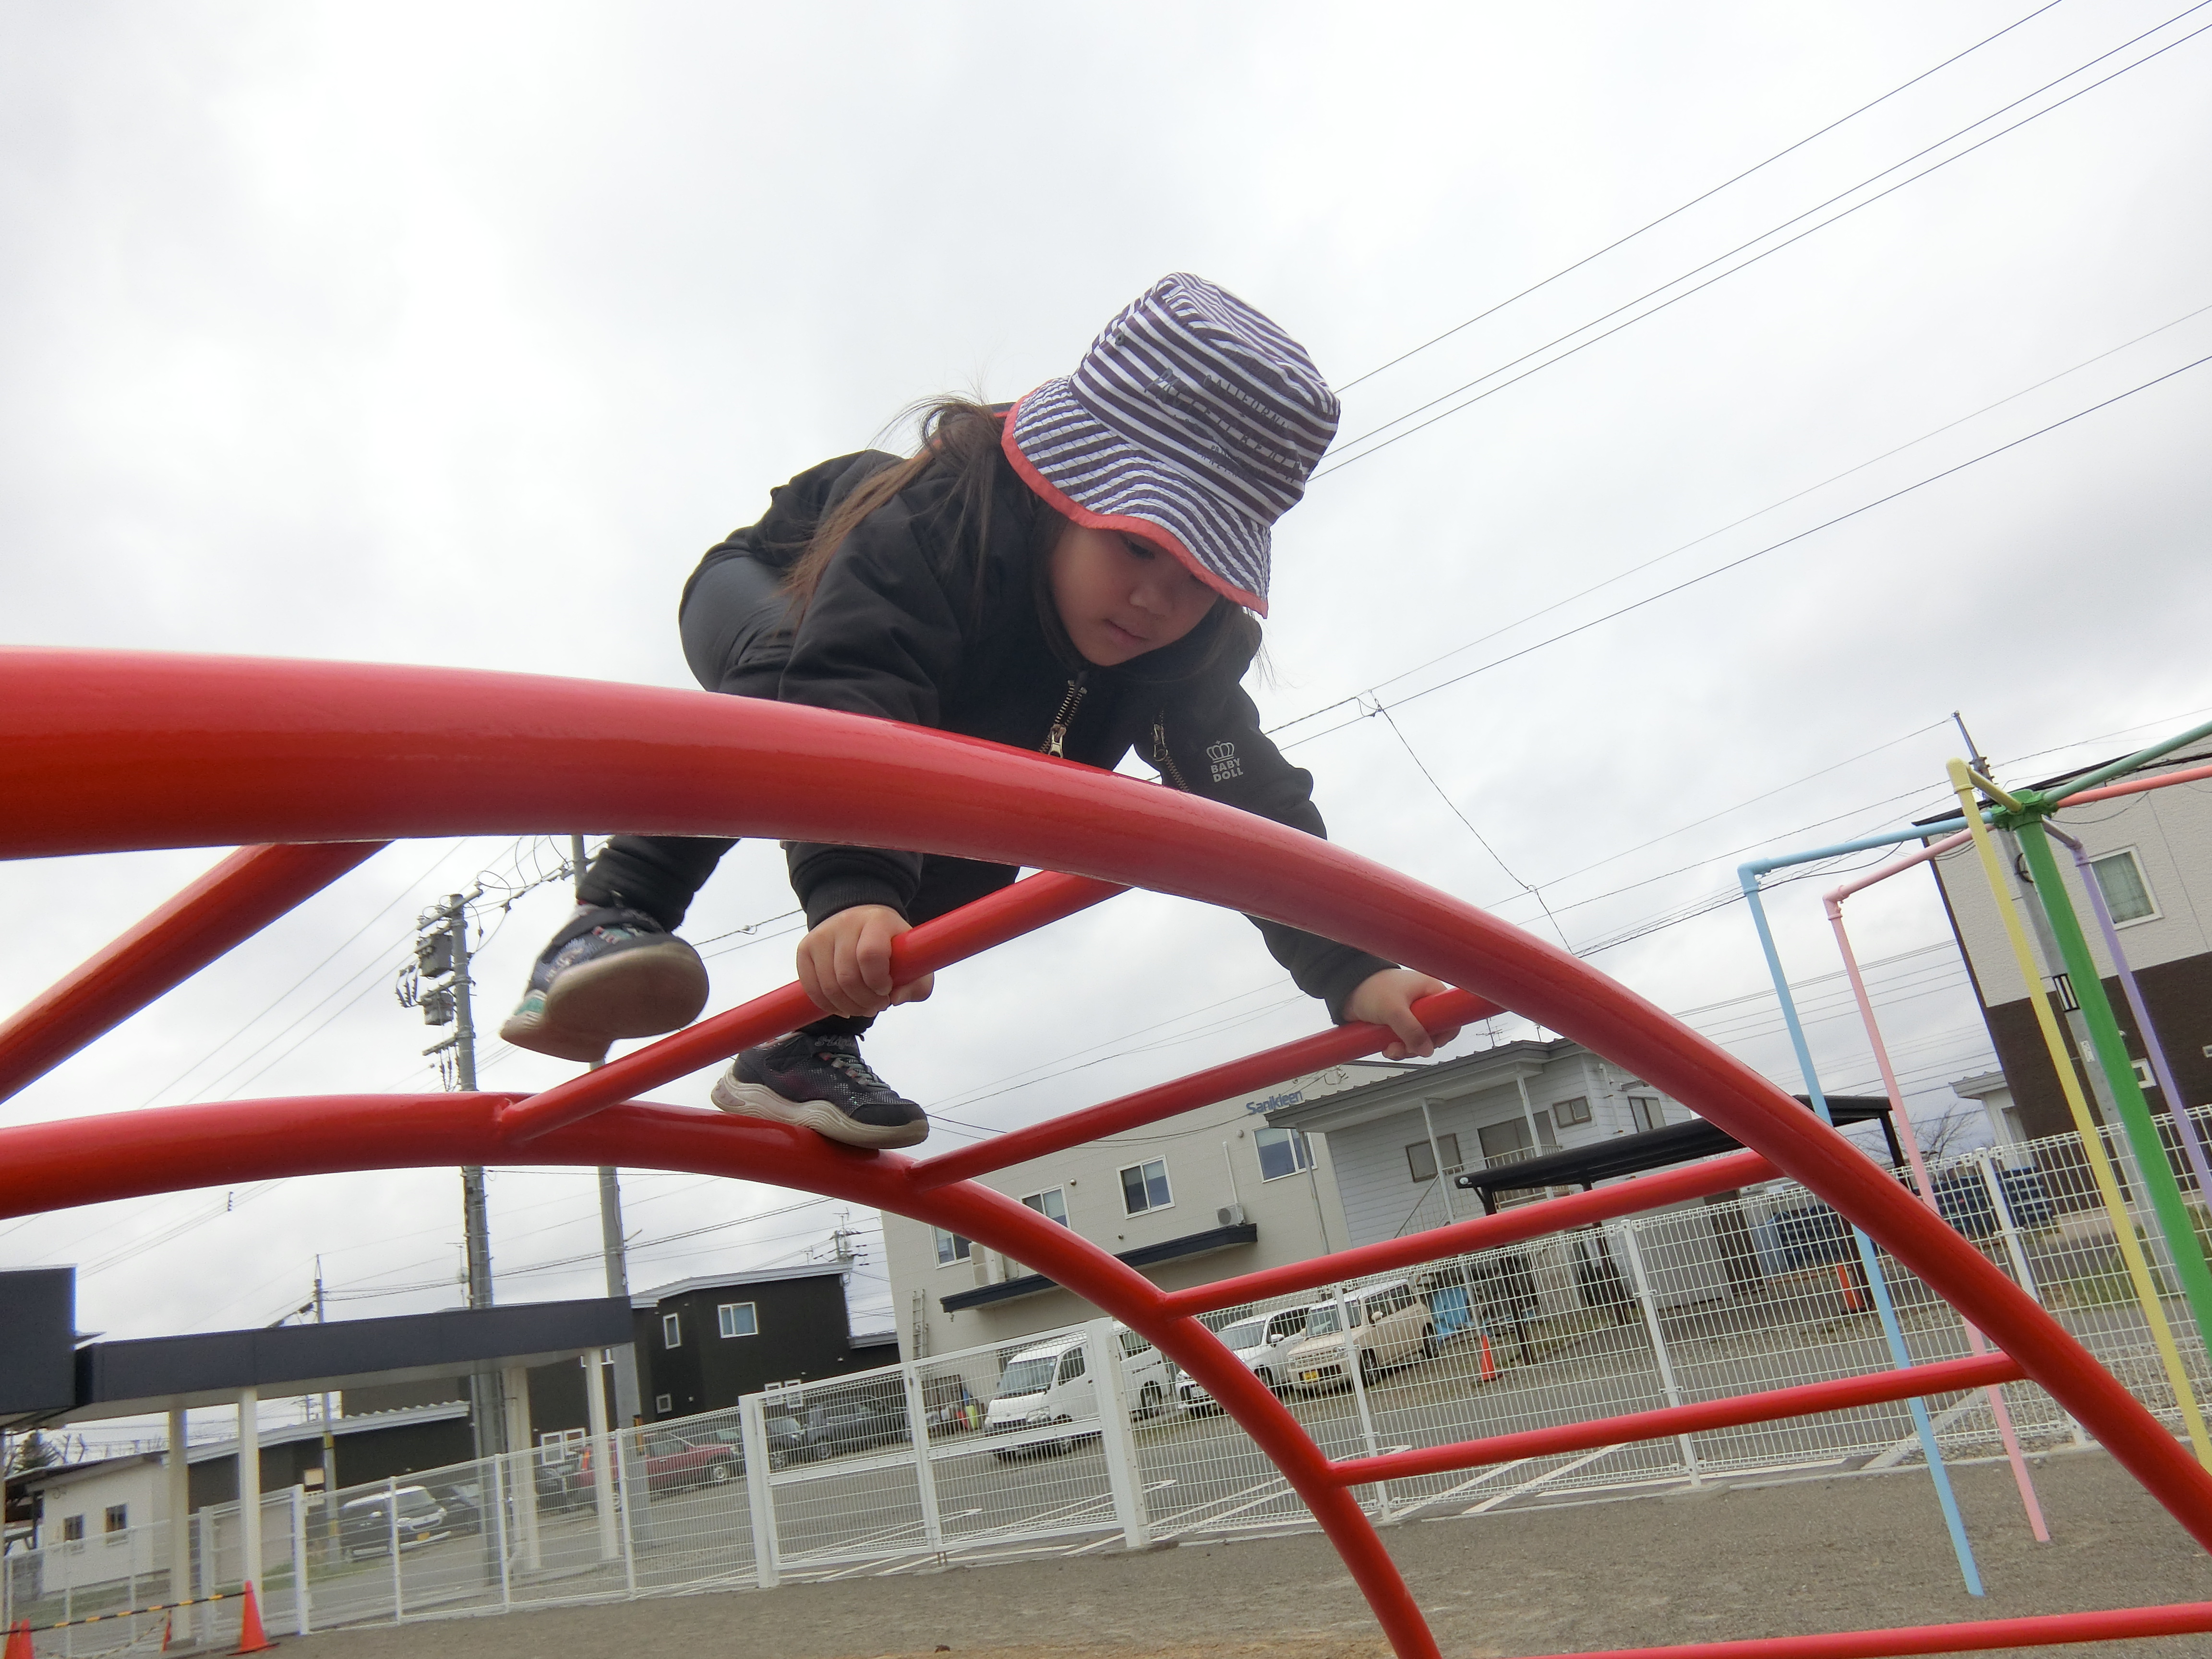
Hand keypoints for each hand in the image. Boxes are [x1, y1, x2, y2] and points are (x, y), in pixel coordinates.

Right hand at [795, 905, 935, 1018]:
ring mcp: (821, 935)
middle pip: (847, 976)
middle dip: (865, 1001)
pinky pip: (811, 987)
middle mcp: (845, 923)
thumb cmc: (892, 945)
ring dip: (848, 1007)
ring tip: (863, 1007)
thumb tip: (894, 1000)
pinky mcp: (805, 948)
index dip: (878, 981)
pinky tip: (843, 1007)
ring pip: (828, 986)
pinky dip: (828, 1005)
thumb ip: (917, 984)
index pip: (870, 954)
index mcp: (877, 921)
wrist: (862, 921)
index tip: (887, 990)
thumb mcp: (915, 960)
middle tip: (877, 1006)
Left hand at [1342, 969, 1458, 1059]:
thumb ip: (1411, 1030)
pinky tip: (1387, 1047)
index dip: (1444, 1032)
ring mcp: (1411, 1015)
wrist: (1346, 991)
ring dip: (1405, 1050)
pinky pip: (1405, 1043)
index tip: (1432, 1042)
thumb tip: (1426, 1049)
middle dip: (1418, 1045)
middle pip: (1434, 1034)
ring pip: (1418, 1042)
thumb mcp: (1393, 1009)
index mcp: (1430, 991)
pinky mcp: (1398, 1025)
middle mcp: (1424, 1004)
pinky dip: (1397, 1049)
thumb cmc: (1370, 988)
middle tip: (1405, 1047)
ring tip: (1391, 1047)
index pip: (1451, 1015)